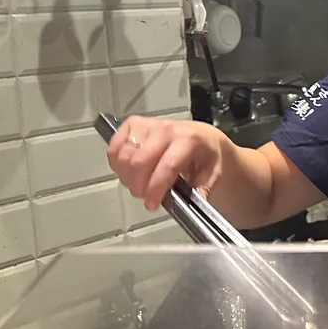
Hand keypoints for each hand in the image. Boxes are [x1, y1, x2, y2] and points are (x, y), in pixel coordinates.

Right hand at [106, 116, 232, 211]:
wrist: (202, 136)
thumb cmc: (205, 154)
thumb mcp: (213, 172)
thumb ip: (203, 188)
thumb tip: (197, 199)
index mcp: (189, 139)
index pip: (167, 165)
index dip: (156, 188)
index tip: (152, 203)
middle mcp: (166, 129)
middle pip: (140, 162)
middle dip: (139, 186)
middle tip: (145, 197)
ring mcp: (148, 125)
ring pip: (124, 156)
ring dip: (127, 177)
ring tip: (139, 185)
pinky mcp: (133, 125)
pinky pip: (114, 147)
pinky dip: (116, 164)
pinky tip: (128, 172)